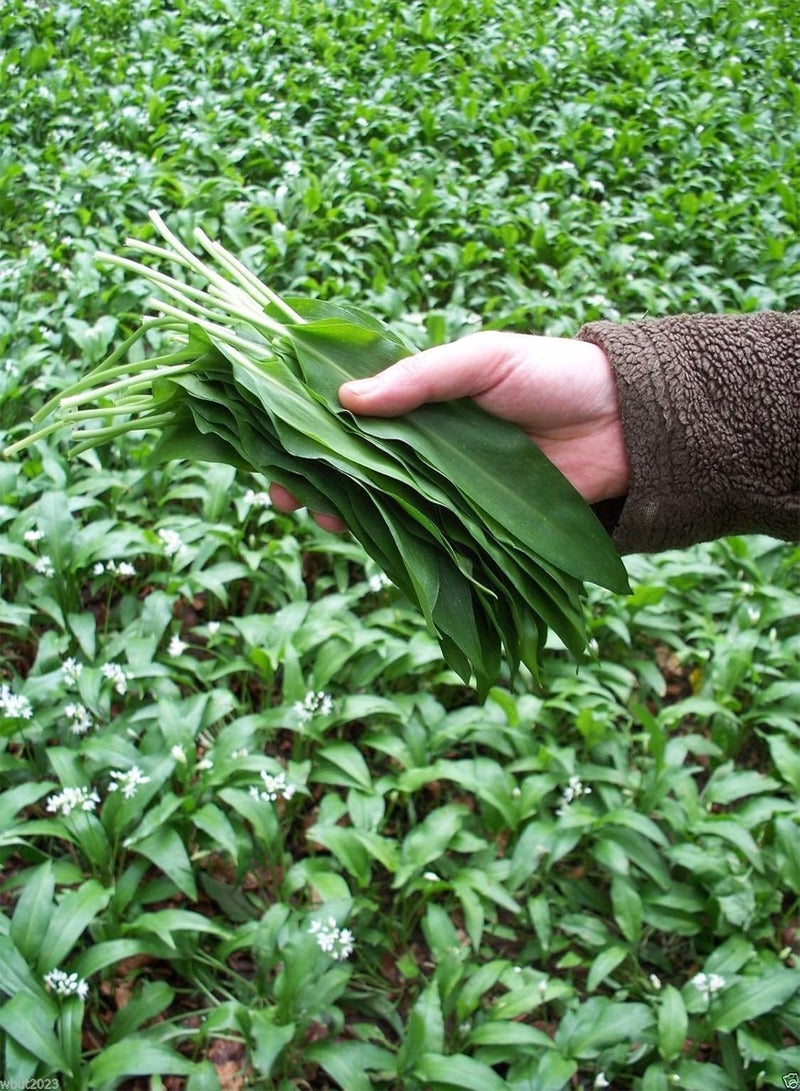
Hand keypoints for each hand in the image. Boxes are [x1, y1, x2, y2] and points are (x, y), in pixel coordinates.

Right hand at [270, 331, 629, 526]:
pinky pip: (422, 535)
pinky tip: (361, 539)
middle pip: (356, 463)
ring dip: (343, 509)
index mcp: (423, 401)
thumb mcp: (483, 359)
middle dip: (315, 475)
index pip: (352, 413)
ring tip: (312, 513)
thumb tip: (347, 399)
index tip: (274, 436)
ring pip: (381, 502)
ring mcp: (445, 488)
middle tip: (281, 490)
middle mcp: (425, 446)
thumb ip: (419, 377)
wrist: (624, 425)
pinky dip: (390, 539)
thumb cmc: (553, 377)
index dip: (311, 424)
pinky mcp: (470, 525)